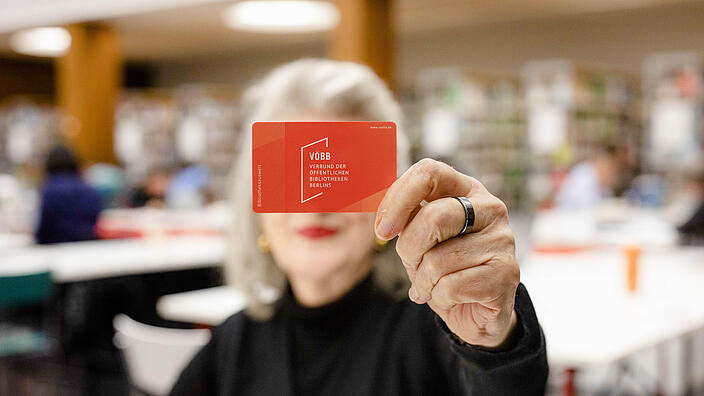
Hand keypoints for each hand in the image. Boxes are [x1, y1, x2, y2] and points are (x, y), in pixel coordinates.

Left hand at [375, 158, 518, 347]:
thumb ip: (405, 217)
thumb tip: (375, 203)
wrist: (476, 309)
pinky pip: (452, 286)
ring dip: (423, 280)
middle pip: (433, 218)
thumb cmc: (444, 268)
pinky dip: (439, 297)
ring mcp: (502, 240)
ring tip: (433, 285)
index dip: (399, 199)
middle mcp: (490, 208)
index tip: (382, 230)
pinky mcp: (507, 274)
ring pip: (439, 259)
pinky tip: (449, 297)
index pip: (429, 172)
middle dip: (409, 249)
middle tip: (412, 264)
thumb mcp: (419, 238)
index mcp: (466, 189)